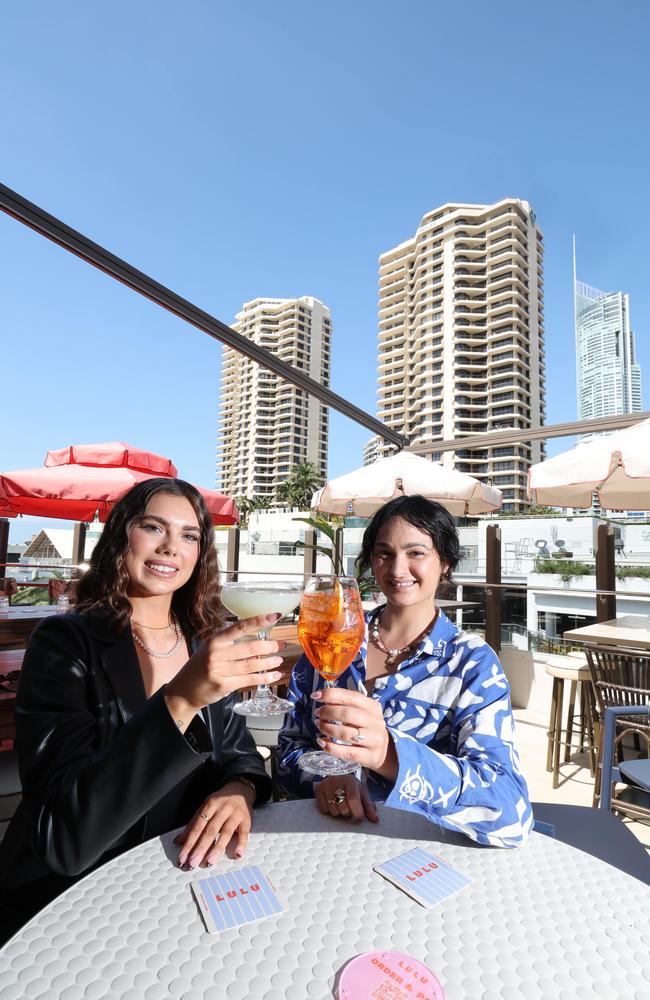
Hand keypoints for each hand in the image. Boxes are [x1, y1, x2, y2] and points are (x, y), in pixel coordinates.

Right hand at [165, 614, 289, 721]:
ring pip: (252, 664)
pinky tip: (274, 676)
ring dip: (269, 662)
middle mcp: (217, 654)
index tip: (274, 616)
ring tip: (279, 660)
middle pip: (250, 647)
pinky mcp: (223, 685)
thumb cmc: (200, 667)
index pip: (239, 627)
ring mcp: (220, 670)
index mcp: (215, 641)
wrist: (184, 690)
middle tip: (280, 645)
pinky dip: (264, 678)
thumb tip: (258, 646)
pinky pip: (249, 680)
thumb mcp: (211, 650)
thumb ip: (231, 646)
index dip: (258, 621)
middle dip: (269, 646)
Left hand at [175, 781, 255, 867]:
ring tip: (209, 862)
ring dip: (217, 848)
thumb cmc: (220, 802)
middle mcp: (222, 809)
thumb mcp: (206, 808)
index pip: (197, 826)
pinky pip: (244, 833)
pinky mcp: (246, 820)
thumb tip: (178, 841)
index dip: (189, 842)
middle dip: (200, 848)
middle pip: (210, 830)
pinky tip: (237, 855)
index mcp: (210, 805)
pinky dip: (241, 844)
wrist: (241, 790)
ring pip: (226, 833)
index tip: (183, 857)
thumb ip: (193, 824)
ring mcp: (235, 815)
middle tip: (192, 863)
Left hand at [312, 687, 397, 780]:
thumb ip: (346, 704)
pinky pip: (347, 752)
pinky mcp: (370, 756)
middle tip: (318, 714)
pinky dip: (331, 747)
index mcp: (373, 707)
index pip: (351, 697)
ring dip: (327, 728)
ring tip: (319, 725)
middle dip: (327, 712)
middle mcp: (376, 722)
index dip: (331, 695)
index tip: (315, 696)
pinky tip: (322, 742)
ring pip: (345, 733)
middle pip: (347, 714)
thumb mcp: (362, 712)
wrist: (384, 750)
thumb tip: (322, 697)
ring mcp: (374, 740)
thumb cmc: (366, 727)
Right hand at [314, 774, 377, 822]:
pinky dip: (328, 810)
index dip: (358, 812)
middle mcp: (337, 780)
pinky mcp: (318, 789)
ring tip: (340, 803)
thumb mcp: (362, 794)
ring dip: (338, 812)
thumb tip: (375, 819)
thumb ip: (369, 807)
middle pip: (343, 809)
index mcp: (351, 781)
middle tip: (348, 806)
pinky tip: (331, 803)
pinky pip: (323, 810)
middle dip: (348, 812)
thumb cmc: (352, 787)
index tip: (359, 817)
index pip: (353, 800)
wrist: (338, 776)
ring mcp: (326, 784)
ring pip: (333, 811)